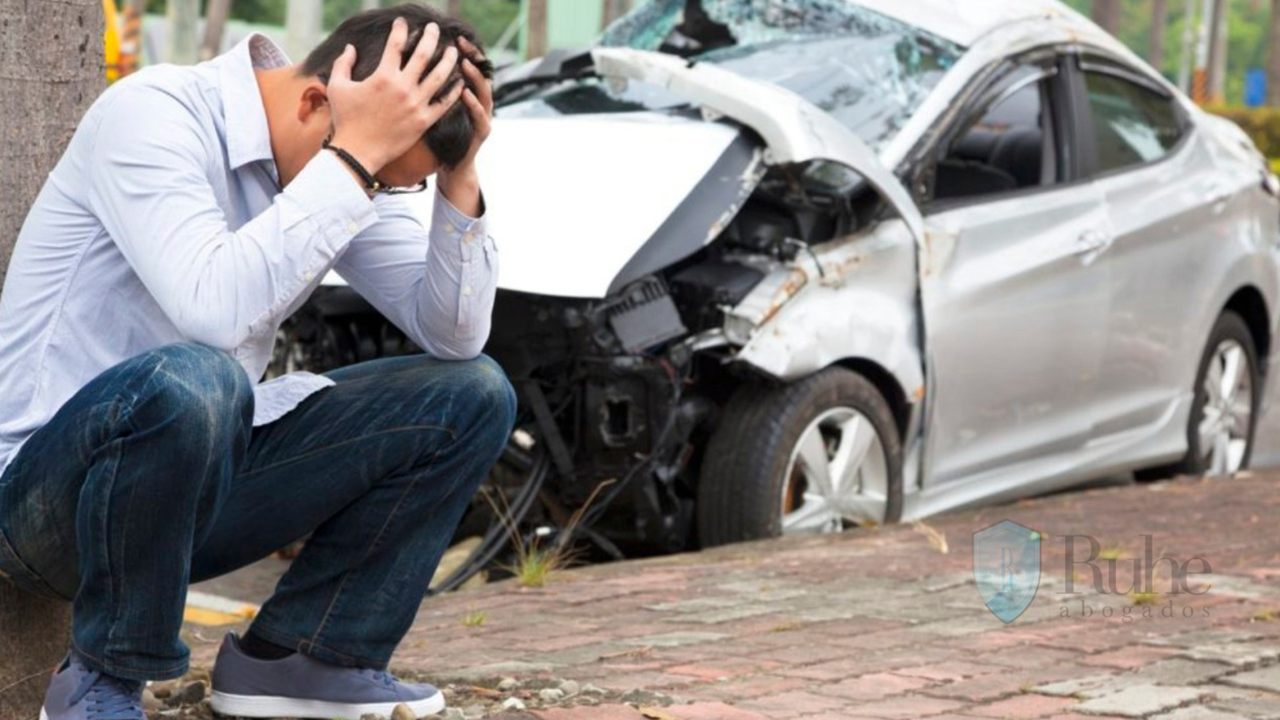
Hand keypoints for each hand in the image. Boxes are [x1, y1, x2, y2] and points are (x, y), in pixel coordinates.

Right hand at [327, 17, 463, 173]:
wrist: (358, 151)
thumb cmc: (345, 119)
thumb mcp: (337, 87)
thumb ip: (342, 63)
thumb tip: (350, 47)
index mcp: (383, 76)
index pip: (395, 44)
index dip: (400, 29)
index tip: (403, 22)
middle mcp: (402, 87)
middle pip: (423, 54)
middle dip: (431, 37)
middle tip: (435, 28)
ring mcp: (416, 104)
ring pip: (439, 76)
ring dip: (448, 60)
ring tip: (453, 51)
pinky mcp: (424, 121)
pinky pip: (444, 103)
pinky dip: (454, 91)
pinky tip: (460, 82)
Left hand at [438, 36, 492, 215]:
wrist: (453, 165)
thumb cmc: (441, 135)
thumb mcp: (436, 107)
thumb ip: (433, 87)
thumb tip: (413, 64)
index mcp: (468, 94)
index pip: (469, 67)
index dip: (464, 52)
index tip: (454, 37)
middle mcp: (479, 102)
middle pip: (480, 74)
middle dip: (473, 58)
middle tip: (462, 44)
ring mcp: (483, 117)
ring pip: (484, 92)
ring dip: (475, 78)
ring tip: (465, 64)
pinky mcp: (482, 132)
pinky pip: (480, 116)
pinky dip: (473, 104)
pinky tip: (465, 92)